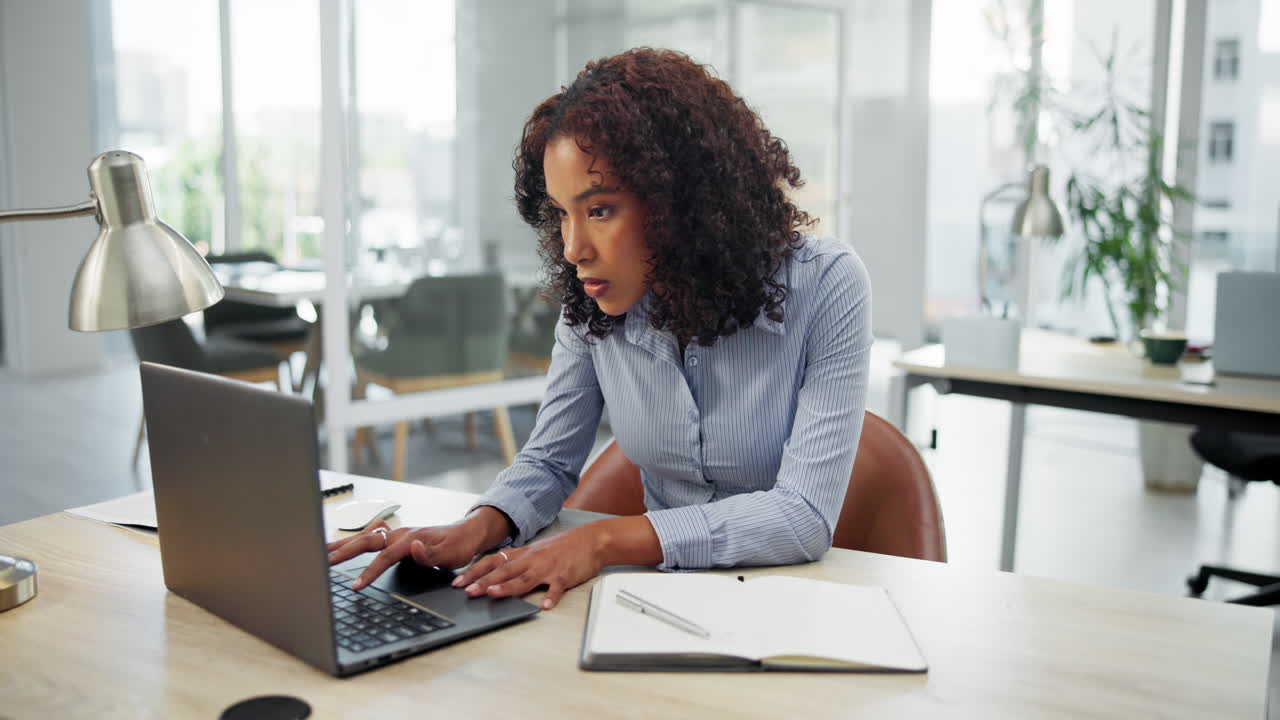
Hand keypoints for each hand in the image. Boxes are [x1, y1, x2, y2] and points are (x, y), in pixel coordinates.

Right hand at [327, 520, 487, 590]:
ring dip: (342, 544)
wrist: (468, 532)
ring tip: (320, 551)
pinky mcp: (395, 537)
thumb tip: (413, 547)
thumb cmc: (460, 545)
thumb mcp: (452, 554)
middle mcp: (401, 533)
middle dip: (343, 552)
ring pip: (364, 537)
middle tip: (321, 562)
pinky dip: (351, 542)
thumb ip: (431, 554)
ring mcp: (397, 533)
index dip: (369, 572)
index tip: (356, 586)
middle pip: (366, 541)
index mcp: (411, 538)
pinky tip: (340, 546)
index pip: (384, 556)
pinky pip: (369, 538)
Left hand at [449, 525, 605, 609]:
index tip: (458, 582)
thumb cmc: (563, 548)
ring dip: (508, 587)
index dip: (475, 572)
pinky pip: (557, 587)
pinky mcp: (565, 576)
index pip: (493, 562)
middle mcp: (532, 560)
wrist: (591, 540)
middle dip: (484, 581)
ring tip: (494, 594)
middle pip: (504, 571)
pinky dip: (551, 597)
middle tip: (467, 591)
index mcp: (523, 555)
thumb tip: (494, 576)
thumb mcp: (536, 552)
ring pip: (525, 578)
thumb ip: (517, 563)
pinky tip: (545, 606)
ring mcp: (548, 568)